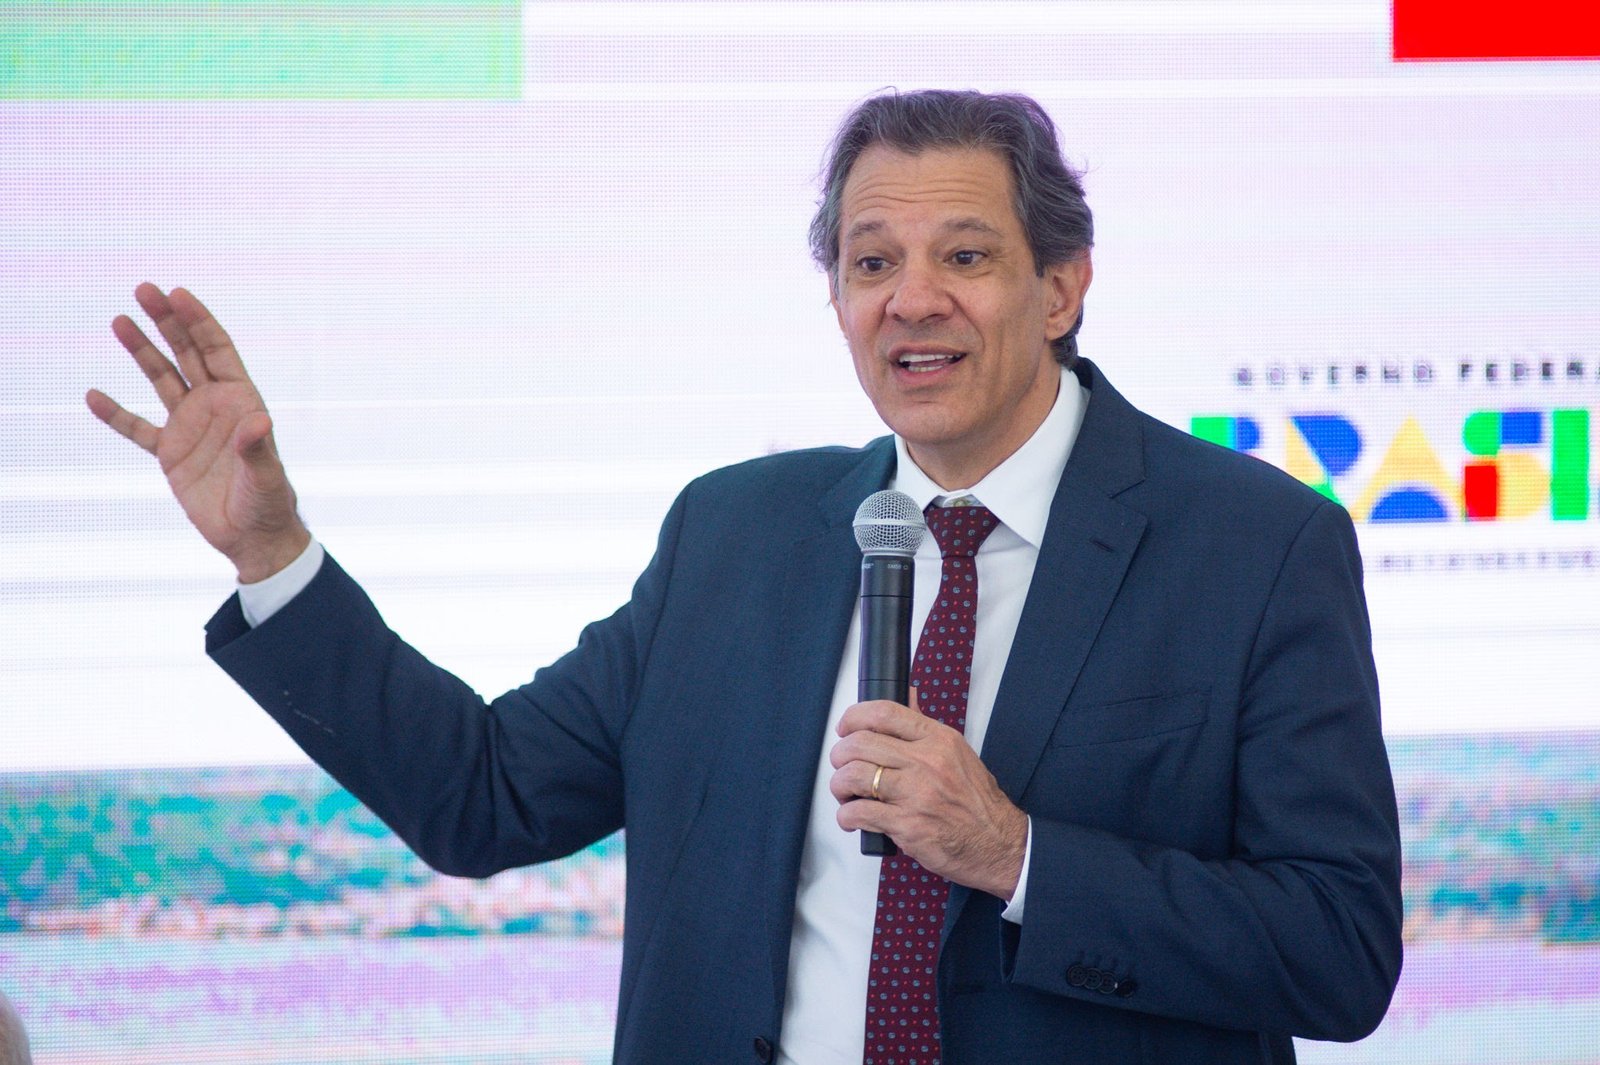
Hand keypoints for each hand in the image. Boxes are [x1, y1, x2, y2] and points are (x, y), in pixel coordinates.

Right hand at [86, 283, 309, 581]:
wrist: (253, 538)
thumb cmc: (269, 504)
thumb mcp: (266, 475)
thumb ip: (258, 448)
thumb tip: (259, 422)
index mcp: (242, 401)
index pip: (218, 351)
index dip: (199, 322)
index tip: (178, 293)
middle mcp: (215, 407)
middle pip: (188, 354)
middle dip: (168, 321)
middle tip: (144, 289)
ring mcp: (191, 428)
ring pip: (162, 380)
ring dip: (142, 351)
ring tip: (119, 319)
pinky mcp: (172, 454)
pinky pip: (138, 429)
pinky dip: (116, 415)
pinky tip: (95, 396)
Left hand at [830, 690, 1027, 898]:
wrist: (998, 842)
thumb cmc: (976, 801)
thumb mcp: (957, 752)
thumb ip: (926, 727)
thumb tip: (908, 695)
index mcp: (938, 739)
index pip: (885, 712)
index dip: (854, 717)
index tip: (845, 728)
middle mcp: (926, 762)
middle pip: (860, 743)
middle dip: (840, 755)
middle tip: (842, 766)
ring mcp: (916, 794)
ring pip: (854, 776)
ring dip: (839, 785)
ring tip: (845, 793)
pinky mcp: (907, 826)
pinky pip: (859, 813)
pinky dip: (846, 816)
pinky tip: (853, 818)